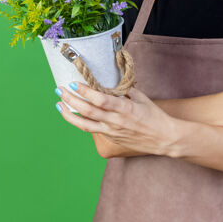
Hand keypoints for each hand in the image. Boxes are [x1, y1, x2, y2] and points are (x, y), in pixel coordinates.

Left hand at [55, 83, 180, 156]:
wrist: (163, 138)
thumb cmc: (155, 116)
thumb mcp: (142, 98)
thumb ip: (125, 91)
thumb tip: (111, 82)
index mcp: (125, 108)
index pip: (100, 100)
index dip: (85, 92)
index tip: (74, 83)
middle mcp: (115, 121)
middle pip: (88, 111)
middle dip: (71, 99)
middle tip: (60, 89)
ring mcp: (111, 131)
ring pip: (84, 124)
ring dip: (69, 114)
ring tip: (59, 104)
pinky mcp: (111, 137)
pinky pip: (91, 129)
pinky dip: (79, 122)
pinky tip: (72, 115)